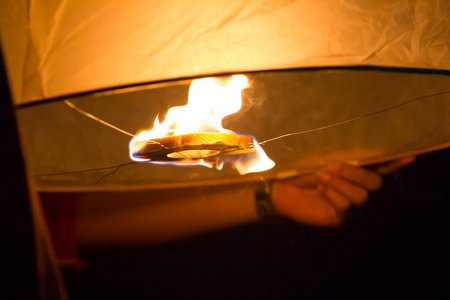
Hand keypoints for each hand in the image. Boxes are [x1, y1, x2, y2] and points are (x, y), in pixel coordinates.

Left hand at [271, 157, 414, 226]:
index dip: (395, 163)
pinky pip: (346, 206)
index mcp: (355, 173)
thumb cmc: (302, 170)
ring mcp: (350, 206)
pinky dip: (333, 195)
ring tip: (322, 178)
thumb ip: (345, 156)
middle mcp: (357, 189)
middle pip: (375, 183)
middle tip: (334, 167)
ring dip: (341, 184)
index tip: (409, 155)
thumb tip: (363, 148)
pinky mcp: (340, 218)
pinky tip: (320, 191)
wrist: (281, 187)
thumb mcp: (324, 159)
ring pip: (361, 196)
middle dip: (356, 173)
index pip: (381, 168)